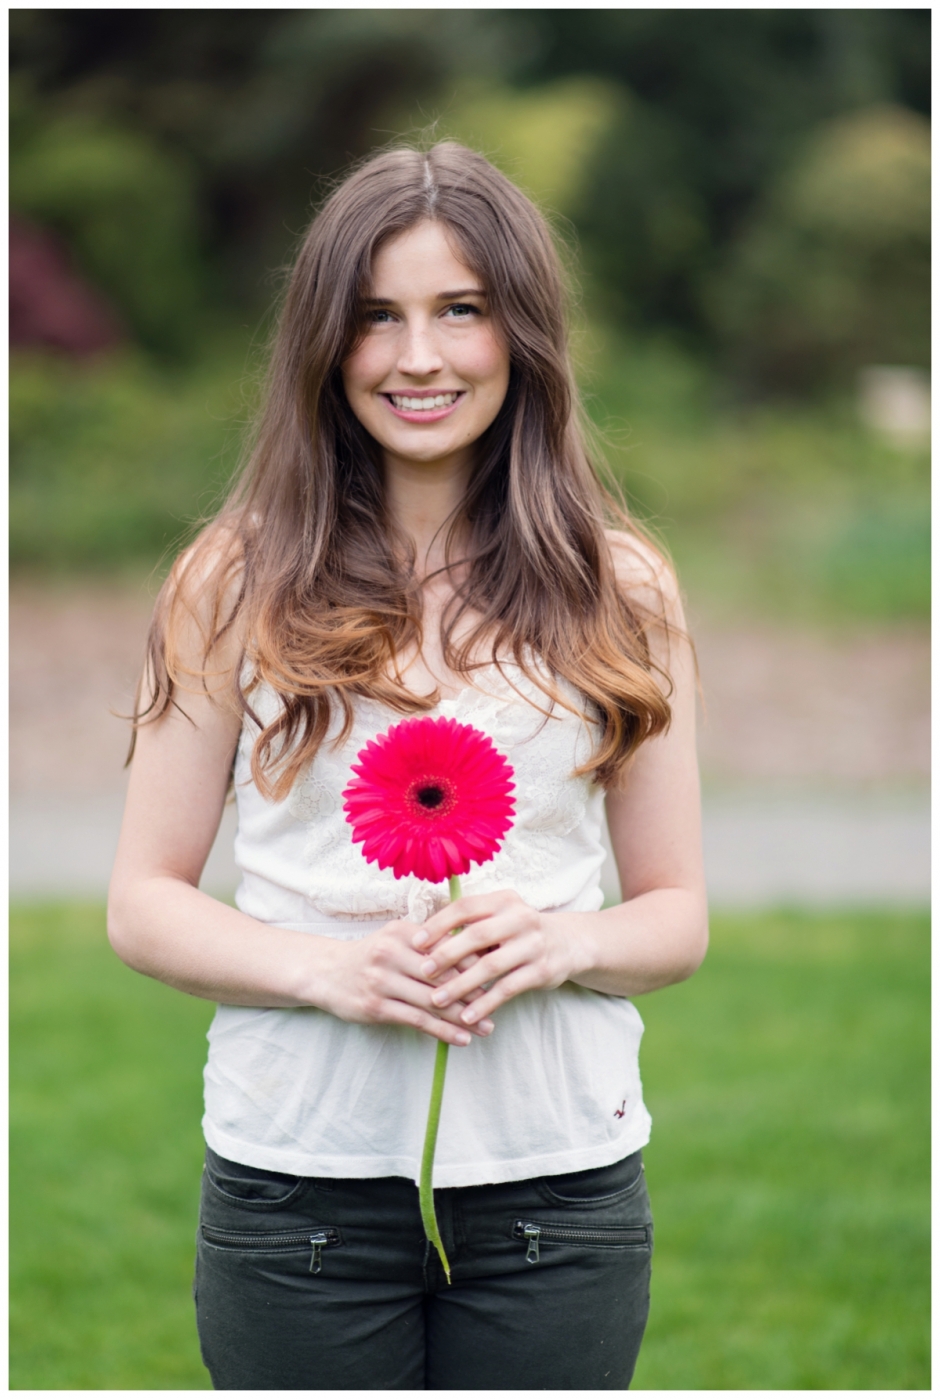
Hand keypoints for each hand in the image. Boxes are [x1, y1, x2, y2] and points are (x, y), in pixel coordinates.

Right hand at [313, 917, 494, 1045]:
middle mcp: (391, 953)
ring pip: (433, 1001)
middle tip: (499, 1003)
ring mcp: (382, 981)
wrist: (326, 973)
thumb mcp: (396, 939)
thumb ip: (428, 944)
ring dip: (464, 1017)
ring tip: (488, 1027)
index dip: (475, 963)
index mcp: (401, 932)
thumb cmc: (371, 956)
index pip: (447, 948)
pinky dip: (443, 1031)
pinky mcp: (376, 1006)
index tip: (498, 974)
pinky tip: (462, 1039)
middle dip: (475, 992)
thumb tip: (475, 954)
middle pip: (443, 975)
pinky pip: (417, 1021)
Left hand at [411, 891, 588, 1026]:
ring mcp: (532, 945)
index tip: (415, 942)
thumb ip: (469, 926)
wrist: (568, 943)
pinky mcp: (541, 971)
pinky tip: (466, 1016)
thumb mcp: (499, 917)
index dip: (438, 924)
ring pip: (491, 966)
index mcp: (503, 900)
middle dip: (446, 954)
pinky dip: (485, 1004)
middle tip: (422, 971)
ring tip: (437, 1000)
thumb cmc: (518, 931)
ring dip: (461, 985)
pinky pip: (507, 989)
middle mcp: (520, 918)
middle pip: (477, 935)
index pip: (465, 907)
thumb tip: (421, 941)